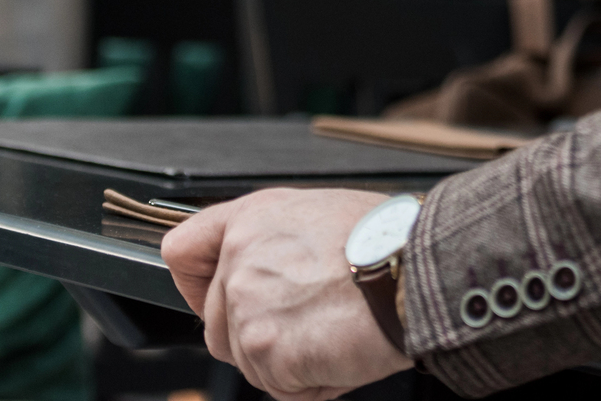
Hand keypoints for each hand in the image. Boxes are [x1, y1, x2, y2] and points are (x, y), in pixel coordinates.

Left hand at [163, 188, 412, 400]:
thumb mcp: (320, 216)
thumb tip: (261, 276)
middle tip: (313, 321)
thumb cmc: (389, 242)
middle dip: (259, 338)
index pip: (182, 252)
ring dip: (290, 363)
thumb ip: (273, 245)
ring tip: (336, 331)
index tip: (216, 300)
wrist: (418, 272)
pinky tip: (341, 349)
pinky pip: (281, 388)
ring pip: (250, 363)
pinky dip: (312, 382)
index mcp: (251, 220)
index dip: (195, 285)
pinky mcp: (265, 350)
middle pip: (217, 327)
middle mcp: (239, 260)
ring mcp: (247, 307)